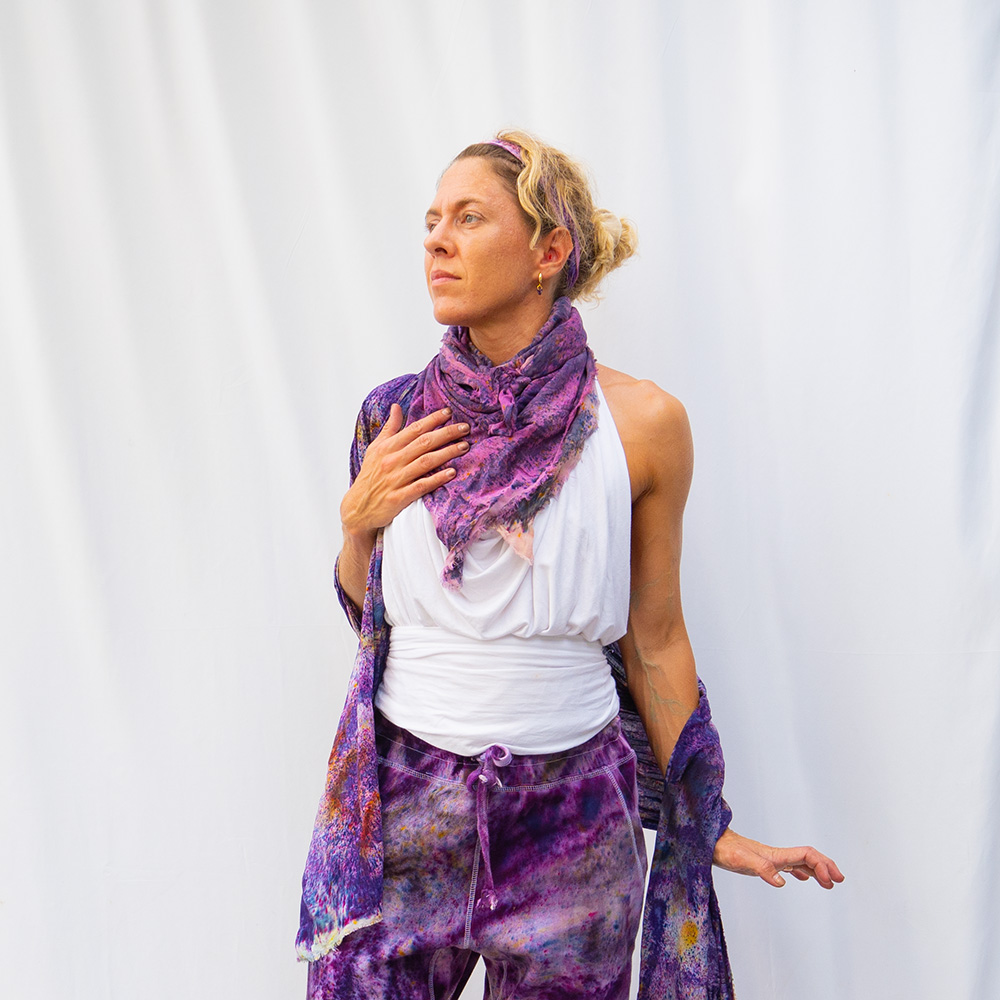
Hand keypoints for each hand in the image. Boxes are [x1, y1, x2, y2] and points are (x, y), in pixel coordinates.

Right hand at [341, 404, 469, 538]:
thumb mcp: (375, 449)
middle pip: (424, 443)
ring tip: (464, 447)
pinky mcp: (399, 497)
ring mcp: (396, 479)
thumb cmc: (369, 476)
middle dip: (446, 433)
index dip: (432, 420)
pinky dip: (437, 479)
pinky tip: (452, 473)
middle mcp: (392, 460)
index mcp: (387, 447)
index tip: (448, 412)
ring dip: (447, 453)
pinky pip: (421, 486)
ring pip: (426, 462)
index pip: (414, 429)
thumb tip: (396, 407)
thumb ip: (389, 428)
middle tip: (465, 428)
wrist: (358, 507)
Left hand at [712, 827, 844, 888]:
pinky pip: (789, 866)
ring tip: (829, 882)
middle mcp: (777, 855)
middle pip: (809, 857)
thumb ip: (763, 870)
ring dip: (817, 870)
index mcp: (777, 855)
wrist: (712, 844)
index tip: (830, 881)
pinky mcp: (764, 863)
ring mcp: (771, 859)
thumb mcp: (743, 861)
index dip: (822, 865)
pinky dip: (802, 872)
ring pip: (801, 862)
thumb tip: (783, 882)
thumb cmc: (725, 851)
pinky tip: (802, 878)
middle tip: (840, 880)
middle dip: (826, 866)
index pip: (807, 855)